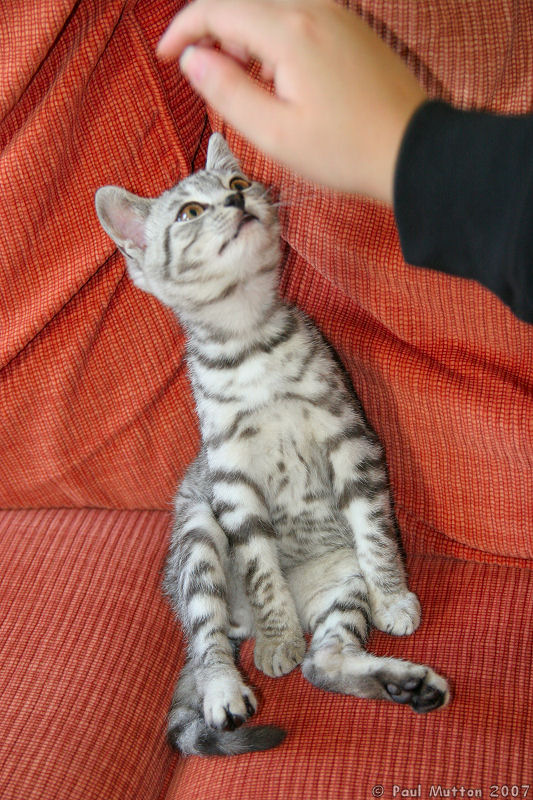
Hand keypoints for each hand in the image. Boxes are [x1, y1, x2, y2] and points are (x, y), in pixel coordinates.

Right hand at [158, 0, 426, 201]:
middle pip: (244, 2)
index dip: (183, 30)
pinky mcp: (353, 30)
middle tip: (205, 77)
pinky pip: (300, 17)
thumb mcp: (275, 134)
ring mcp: (338, 16)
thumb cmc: (345, 152)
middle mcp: (314, 9)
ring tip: (244, 84)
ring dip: (245, 36)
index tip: (166, 58)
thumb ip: (227, 91)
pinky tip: (280, 79)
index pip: (218, 9)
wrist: (413, 154)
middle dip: (213, 32)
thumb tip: (192, 59)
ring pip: (271, 8)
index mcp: (290, 32)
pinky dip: (275, 39)